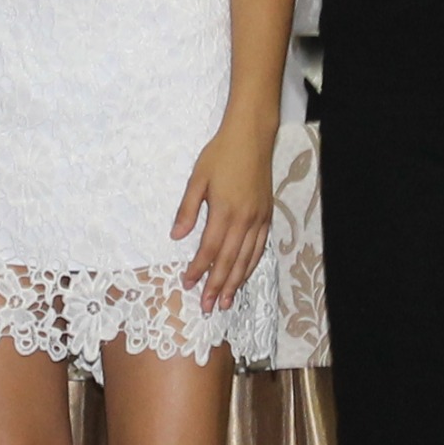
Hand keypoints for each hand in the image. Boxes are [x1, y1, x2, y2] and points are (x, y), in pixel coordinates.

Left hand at [170, 115, 275, 312]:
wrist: (251, 138)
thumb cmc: (221, 155)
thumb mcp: (198, 179)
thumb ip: (187, 209)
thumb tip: (176, 236)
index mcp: (224, 210)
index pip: (210, 248)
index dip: (199, 268)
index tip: (188, 284)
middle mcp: (244, 219)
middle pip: (229, 260)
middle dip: (216, 285)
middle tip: (208, 306)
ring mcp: (258, 219)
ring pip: (247, 258)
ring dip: (235, 282)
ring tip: (225, 301)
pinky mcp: (266, 216)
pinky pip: (259, 247)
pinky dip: (251, 265)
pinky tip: (243, 277)